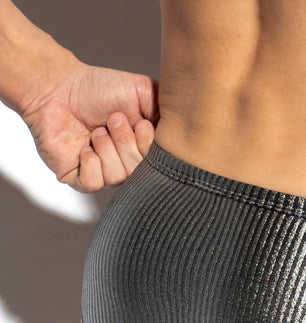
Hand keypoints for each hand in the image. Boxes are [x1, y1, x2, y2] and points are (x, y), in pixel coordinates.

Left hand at [20, 59, 158, 191]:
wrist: (58, 87)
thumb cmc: (98, 89)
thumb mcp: (145, 91)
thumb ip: (168, 111)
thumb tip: (180, 133)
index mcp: (146, 148)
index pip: (161, 165)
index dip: (151, 147)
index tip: (142, 124)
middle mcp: (128, 164)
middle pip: (140, 172)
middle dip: (127, 143)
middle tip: (113, 120)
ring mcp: (105, 174)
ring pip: (119, 178)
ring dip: (107, 149)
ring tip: (96, 130)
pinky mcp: (81, 179)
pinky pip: (95, 183)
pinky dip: (90, 162)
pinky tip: (84, 147)